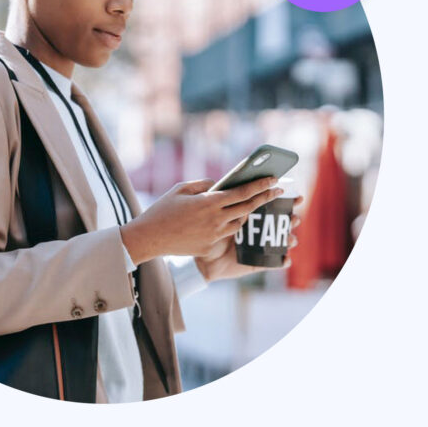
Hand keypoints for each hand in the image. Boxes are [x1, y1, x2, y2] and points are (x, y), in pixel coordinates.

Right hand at [120, 177, 283, 264]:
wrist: (150, 238)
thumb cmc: (163, 210)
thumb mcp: (181, 189)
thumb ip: (203, 184)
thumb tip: (219, 184)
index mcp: (209, 202)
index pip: (242, 192)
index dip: (261, 185)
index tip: (274, 180)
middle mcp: (215, 219)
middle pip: (248, 207)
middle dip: (265, 197)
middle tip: (277, 190)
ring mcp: (214, 234)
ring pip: (240, 222)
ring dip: (248, 212)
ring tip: (253, 204)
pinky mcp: (210, 246)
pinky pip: (228, 233)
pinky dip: (232, 224)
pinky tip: (232, 218)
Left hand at [193, 196, 303, 282]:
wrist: (201, 257)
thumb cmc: (206, 232)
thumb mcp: (218, 214)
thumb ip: (230, 202)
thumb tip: (245, 193)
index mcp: (252, 215)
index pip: (272, 205)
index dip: (287, 201)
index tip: (298, 196)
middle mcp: (259, 231)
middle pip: (282, 223)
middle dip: (292, 219)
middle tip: (295, 217)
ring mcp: (259, 247)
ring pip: (281, 242)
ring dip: (290, 239)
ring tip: (291, 237)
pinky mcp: (257, 263)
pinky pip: (273, 263)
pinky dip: (283, 261)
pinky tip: (286, 258)